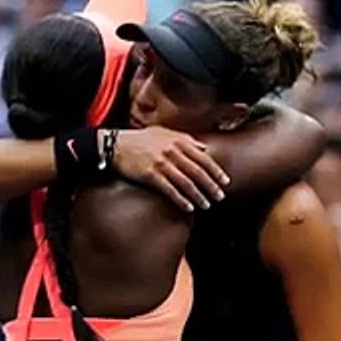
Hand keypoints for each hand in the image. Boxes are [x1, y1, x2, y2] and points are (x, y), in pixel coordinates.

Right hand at [112, 127, 228, 211]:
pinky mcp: (150, 175)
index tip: (225, 181)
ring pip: (186, 182)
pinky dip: (181, 200)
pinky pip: (169, 190)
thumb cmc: (141, 139)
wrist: (116, 145)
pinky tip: (189, 207)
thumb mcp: (165, 133)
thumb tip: (204, 147)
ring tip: (207, 204)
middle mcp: (172, 152)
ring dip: (198, 195)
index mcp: (178, 141)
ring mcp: (161, 164)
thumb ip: (186, 139)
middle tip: (220, 196)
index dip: (215, 170)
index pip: (202, 157)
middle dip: (211, 185)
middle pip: (197, 171)